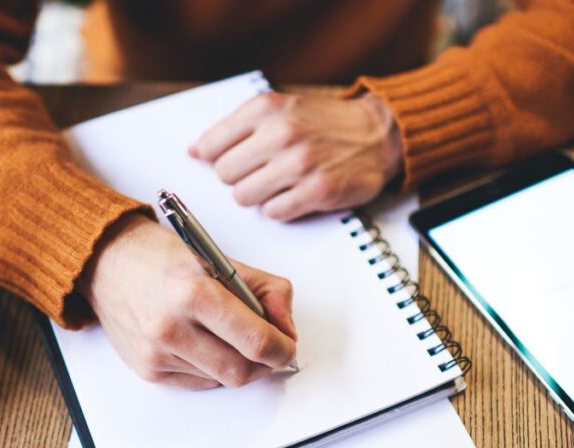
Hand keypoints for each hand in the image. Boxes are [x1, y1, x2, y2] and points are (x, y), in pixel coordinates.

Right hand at [77, 214, 296, 389]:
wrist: (107, 263)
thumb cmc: (163, 258)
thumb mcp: (223, 259)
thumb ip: (267, 292)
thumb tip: (287, 330)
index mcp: (193, 293)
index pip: (256, 341)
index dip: (282, 348)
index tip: (287, 344)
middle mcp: (171, 328)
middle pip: (242, 370)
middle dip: (264, 362)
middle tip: (269, 347)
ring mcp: (156, 354)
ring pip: (222, 379)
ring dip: (237, 363)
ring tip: (230, 336)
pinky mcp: (147, 370)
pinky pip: (199, 382)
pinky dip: (212, 367)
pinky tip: (203, 342)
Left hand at [190, 92, 401, 221]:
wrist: (378, 133)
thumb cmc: (324, 123)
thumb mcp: (280, 108)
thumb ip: (237, 127)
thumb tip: (195, 151)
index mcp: (266, 108)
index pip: (210, 146)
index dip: (214, 159)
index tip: (225, 162)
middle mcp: (281, 132)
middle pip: (226, 175)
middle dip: (240, 178)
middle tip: (263, 171)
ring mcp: (300, 163)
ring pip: (245, 197)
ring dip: (259, 195)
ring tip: (281, 182)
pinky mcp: (317, 190)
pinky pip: (274, 213)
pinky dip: (281, 208)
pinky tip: (296, 193)